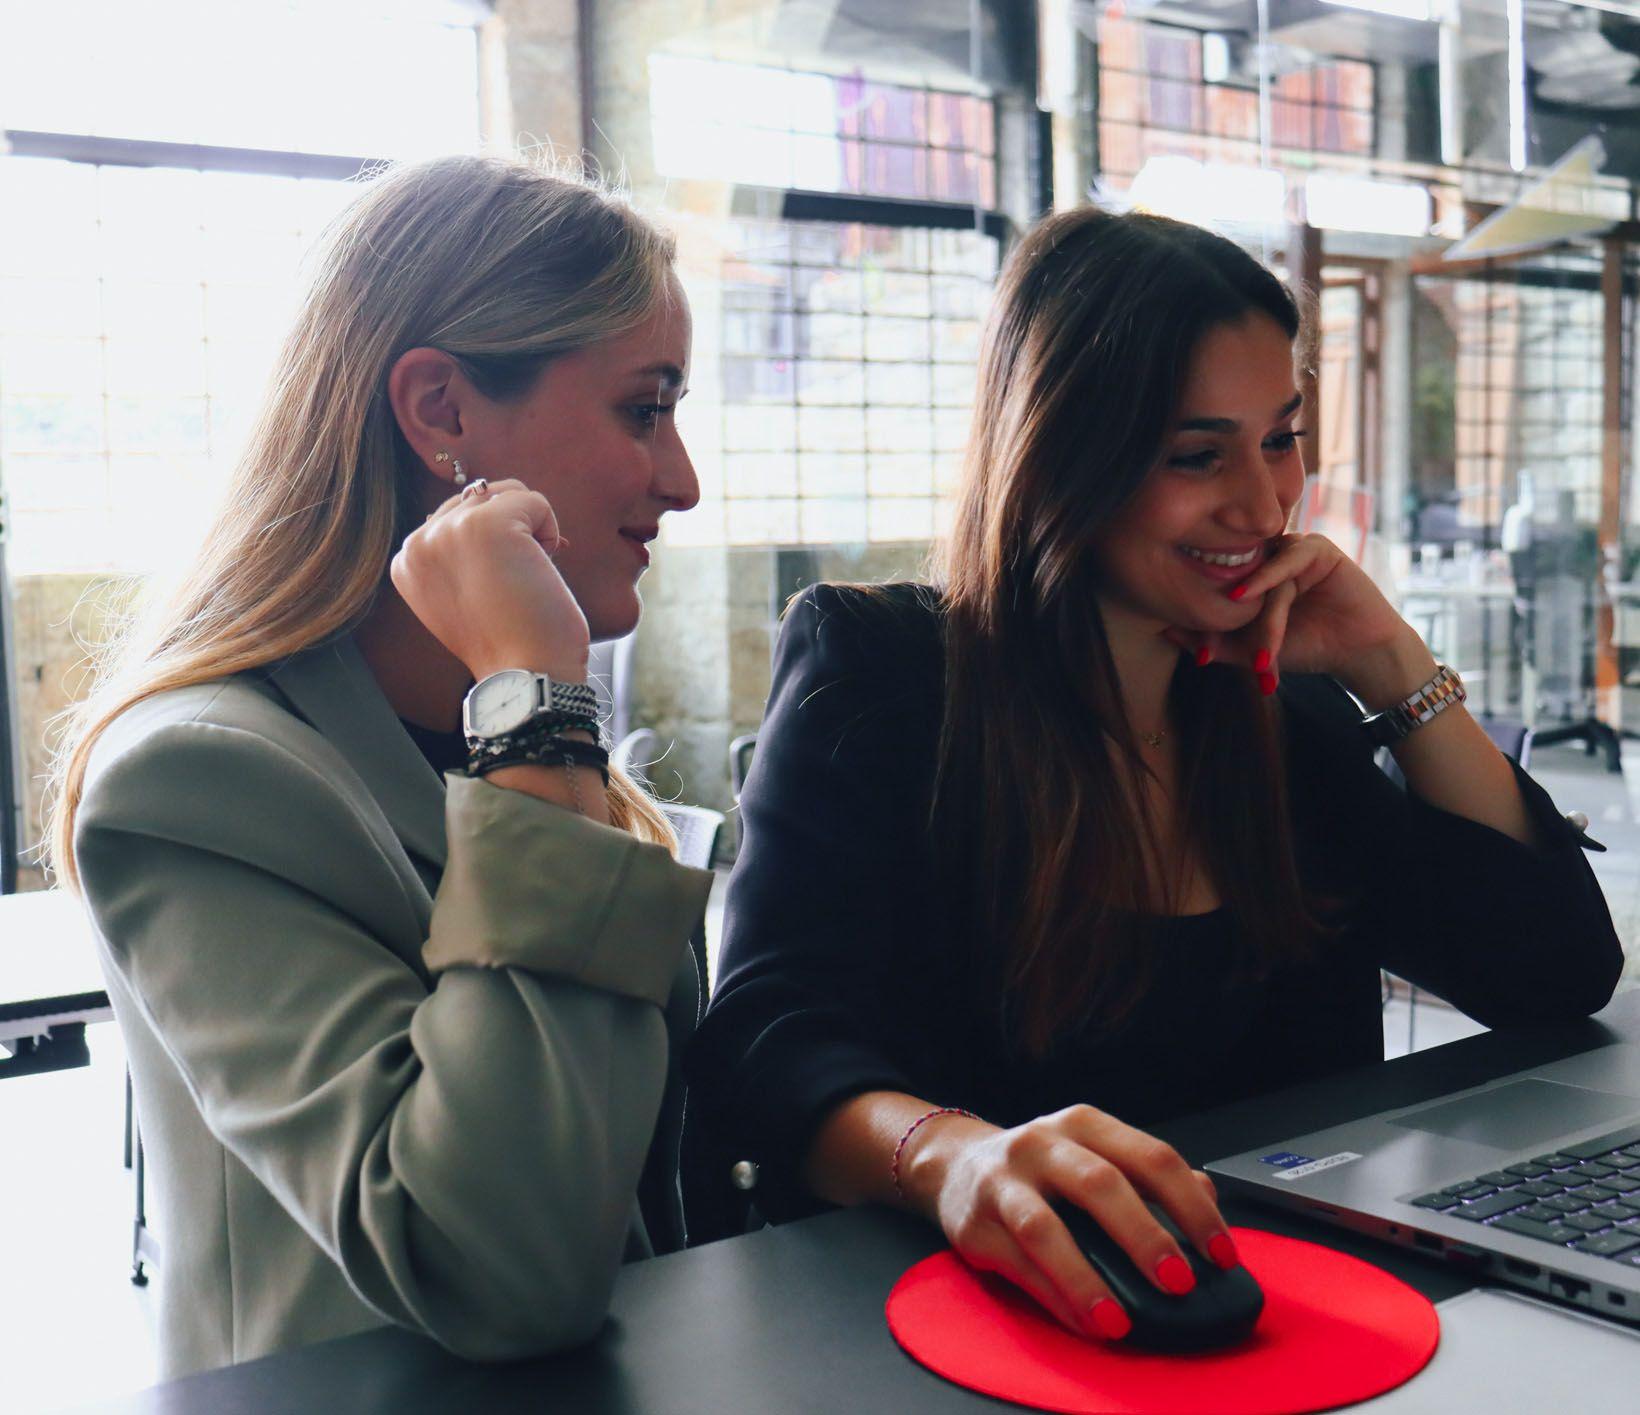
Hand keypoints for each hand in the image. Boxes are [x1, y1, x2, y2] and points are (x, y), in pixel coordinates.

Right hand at [390, 479, 589, 682]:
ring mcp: (450, 529)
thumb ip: (460, 550)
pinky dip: (552, 532)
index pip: (458, 514)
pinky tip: (540, 571)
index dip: (493, 544)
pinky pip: (536, 501)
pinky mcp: (488, 524)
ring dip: (531, 529)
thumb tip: (492, 498)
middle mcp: (419, 540)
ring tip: (526, 574)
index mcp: (407, 559)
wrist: (525, 675)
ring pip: (508, 493)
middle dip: (513, 531)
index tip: (495, 588)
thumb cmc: (509, 641)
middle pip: (481, 497)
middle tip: (516, 583)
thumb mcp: (463, 593)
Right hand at [901, 1104, 1237, 1340]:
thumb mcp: (1095, 1155)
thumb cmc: (1042, 1168)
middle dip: (1145, 1236)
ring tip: (1120, 1320)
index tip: (1222, 1254)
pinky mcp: (975, 1223)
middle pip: (1101, 1185)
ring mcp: (1004, 1181)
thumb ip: (1149, 1176)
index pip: (1151, 1157)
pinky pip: (1019, 1265)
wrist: (956, 1164)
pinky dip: (1056, 1297)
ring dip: (1088, 1279)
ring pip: (1047, 1228)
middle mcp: (1043, 1143)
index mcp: (1085, 1125)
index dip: (1192, 1207)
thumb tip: (1209, 1198)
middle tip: (1180, 1283)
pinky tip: (1086, 1322)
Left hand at [1165, 533, 1432, 703]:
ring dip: (1255, 614)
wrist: (1357, 654)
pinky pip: (1287, 558)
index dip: (1201, 613)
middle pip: (1234, 578)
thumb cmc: (1306, 647)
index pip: (1216, 584)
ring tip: (1247, 640)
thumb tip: (1165, 631)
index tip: (1187, 642)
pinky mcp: (1318, 548)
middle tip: (1209, 648)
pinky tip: (1243, 596)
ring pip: (1260, 575)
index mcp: (1250, 574)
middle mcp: (1268, 557)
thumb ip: (1213, 641)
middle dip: (1223, 617)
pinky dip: (1266, 577)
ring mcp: (1292, 549)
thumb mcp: (1251, 648)